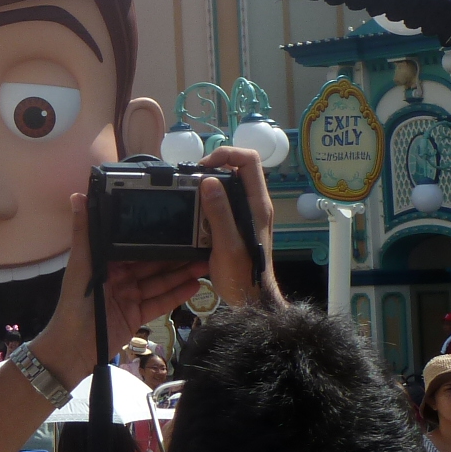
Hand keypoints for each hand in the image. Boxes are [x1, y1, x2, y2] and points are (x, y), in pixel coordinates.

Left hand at [33, 191, 200, 382]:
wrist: (74, 348)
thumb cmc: (74, 305)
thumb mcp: (80, 266)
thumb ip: (84, 233)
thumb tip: (78, 196)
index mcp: (106, 262)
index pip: (134, 247)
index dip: (154, 238)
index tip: (174, 226)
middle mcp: (120, 277)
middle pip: (151, 264)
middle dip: (174, 256)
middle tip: (199, 245)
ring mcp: (130, 296)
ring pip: (159, 282)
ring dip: (181, 274)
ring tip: (204, 263)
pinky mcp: (138, 315)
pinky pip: (160, 302)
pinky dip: (177, 295)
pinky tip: (195, 285)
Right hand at [198, 146, 278, 306]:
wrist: (250, 297)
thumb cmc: (241, 274)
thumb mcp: (227, 244)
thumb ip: (219, 212)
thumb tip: (208, 181)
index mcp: (257, 205)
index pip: (250, 160)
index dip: (227, 154)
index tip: (204, 167)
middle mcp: (255, 204)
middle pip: (239, 167)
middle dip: (215, 167)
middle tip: (193, 180)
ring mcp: (248, 212)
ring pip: (231, 182)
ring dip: (210, 185)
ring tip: (192, 196)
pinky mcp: (239, 221)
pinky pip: (225, 199)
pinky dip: (209, 199)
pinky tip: (197, 212)